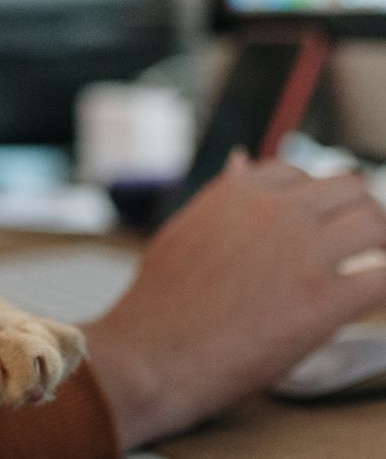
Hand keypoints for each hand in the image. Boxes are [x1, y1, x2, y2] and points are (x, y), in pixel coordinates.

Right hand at [82, 152, 385, 448]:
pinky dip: (382, 286)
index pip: (299, 172)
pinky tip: (367, 299)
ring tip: (369, 267)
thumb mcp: (181, 231)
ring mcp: (303, 253)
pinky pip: (383, 278)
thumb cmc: (160, 301)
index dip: (311, 198)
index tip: (313, 222)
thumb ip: (220, 196)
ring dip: (378, 246)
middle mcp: (276, 212)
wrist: (153, 354)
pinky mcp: (325, 300)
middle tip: (356, 244)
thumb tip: (242, 160)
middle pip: (350, 190)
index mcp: (240, 193)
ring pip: (374, 225)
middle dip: (356, 213)